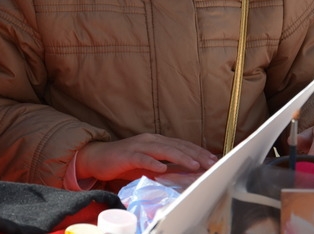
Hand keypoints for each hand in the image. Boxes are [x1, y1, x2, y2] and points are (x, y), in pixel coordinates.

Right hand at [75, 133, 217, 182]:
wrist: (99, 158)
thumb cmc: (126, 163)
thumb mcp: (150, 165)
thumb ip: (167, 167)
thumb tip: (187, 174)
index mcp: (158, 141)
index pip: (182, 145)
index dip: (198, 152)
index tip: (213, 160)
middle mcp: (151, 140)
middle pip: (177, 146)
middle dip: (195, 155)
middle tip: (210, 163)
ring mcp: (139, 146)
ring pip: (163, 150)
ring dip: (180, 157)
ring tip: (194, 165)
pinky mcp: (127, 155)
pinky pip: (141, 158)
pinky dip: (152, 163)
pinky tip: (161, 169)